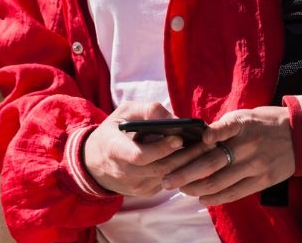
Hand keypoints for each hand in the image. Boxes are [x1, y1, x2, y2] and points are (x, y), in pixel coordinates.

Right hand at [83, 101, 213, 196]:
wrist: (94, 162)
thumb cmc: (113, 131)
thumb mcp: (124, 112)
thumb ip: (147, 110)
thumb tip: (174, 118)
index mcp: (113, 149)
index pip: (139, 156)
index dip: (160, 149)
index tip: (179, 138)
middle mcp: (123, 172)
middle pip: (160, 168)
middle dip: (185, 156)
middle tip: (207, 142)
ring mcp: (134, 185)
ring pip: (167, 177)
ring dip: (188, 164)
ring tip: (207, 149)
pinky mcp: (144, 191)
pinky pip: (168, 181)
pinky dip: (182, 170)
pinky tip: (196, 158)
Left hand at [162, 106, 295, 205]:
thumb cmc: (267, 123)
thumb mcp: (247, 116)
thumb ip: (224, 128)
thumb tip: (197, 140)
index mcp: (243, 124)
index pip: (221, 129)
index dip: (202, 138)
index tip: (180, 144)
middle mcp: (248, 145)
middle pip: (210, 163)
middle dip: (184, 174)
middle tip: (166, 181)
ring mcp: (256, 164)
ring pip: (218, 182)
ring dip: (195, 188)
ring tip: (181, 190)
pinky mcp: (262, 180)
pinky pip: (234, 193)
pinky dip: (215, 198)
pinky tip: (202, 198)